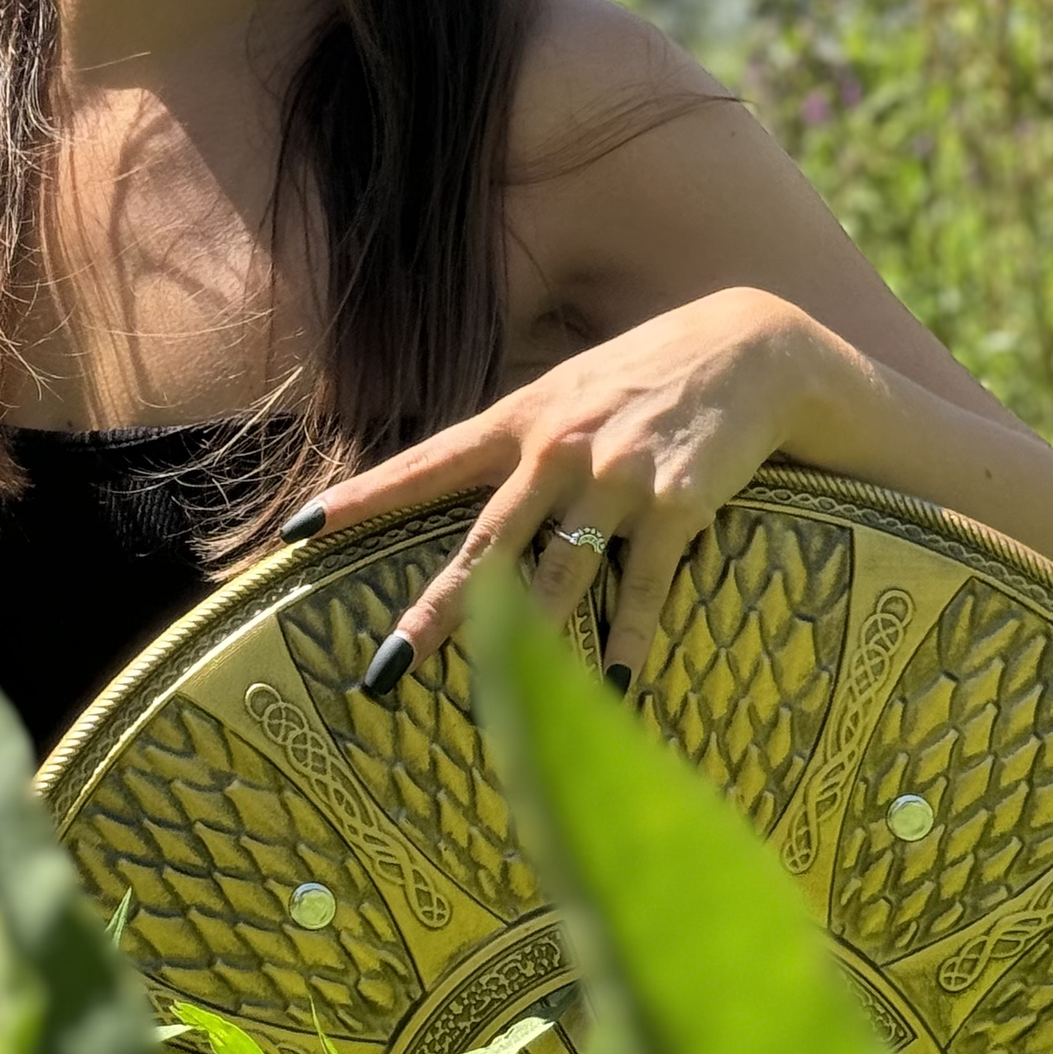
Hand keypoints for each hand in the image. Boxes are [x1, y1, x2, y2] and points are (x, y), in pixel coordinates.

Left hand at [299, 291, 837, 697]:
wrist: (754, 347)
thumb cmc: (651, 374)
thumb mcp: (572, 389)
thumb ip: (521, 439)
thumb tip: (460, 482)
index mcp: (523, 421)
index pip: (425, 464)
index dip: (360, 499)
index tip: (298, 531)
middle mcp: (560, 448)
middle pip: (485, 544)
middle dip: (436, 610)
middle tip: (386, 667)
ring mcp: (618, 477)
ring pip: (560, 576)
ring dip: (527, 646)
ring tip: (490, 706)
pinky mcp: (678, 502)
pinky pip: (646, 584)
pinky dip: (631, 639)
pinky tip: (619, 685)